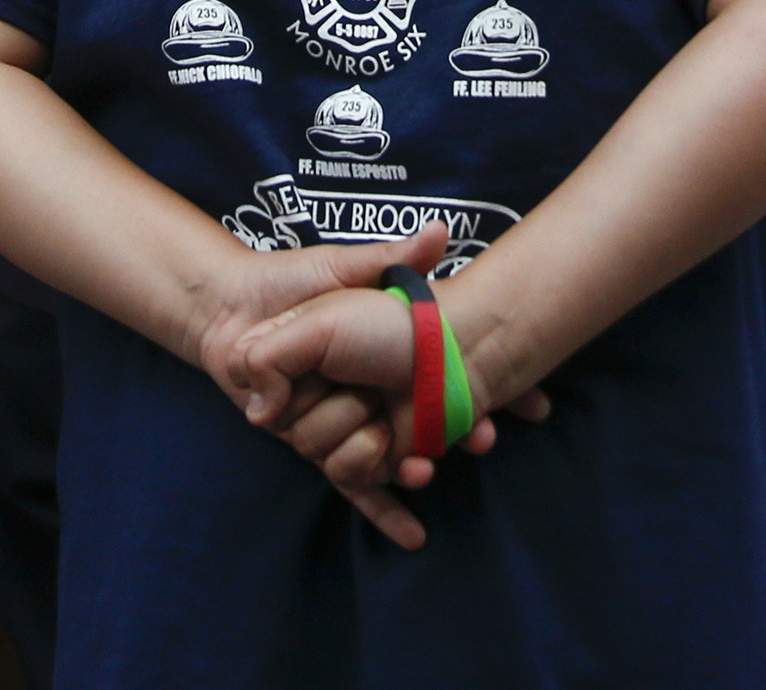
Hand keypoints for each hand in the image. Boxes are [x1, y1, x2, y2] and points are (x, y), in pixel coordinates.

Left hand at [186, 228, 471, 548]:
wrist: (230, 313)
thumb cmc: (286, 283)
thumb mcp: (340, 270)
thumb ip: (388, 261)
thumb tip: (442, 231)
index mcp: (390, 351)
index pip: (454, 372)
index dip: (495, 391)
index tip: (534, 404)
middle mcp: (379, 389)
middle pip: (437, 422)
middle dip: (466, 430)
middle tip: (487, 436)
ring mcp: (353, 419)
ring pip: (398, 454)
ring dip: (415, 462)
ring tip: (428, 464)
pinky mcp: (322, 445)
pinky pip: (355, 485)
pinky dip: (383, 509)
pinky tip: (414, 535)